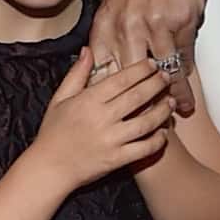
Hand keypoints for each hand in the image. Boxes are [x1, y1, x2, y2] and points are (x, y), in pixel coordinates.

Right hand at [33, 48, 174, 191]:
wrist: (48, 169)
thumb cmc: (52, 134)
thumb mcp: (59, 99)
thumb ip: (76, 74)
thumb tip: (87, 50)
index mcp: (88, 101)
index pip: (121, 80)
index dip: (140, 70)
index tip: (152, 64)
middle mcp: (102, 118)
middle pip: (138, 96)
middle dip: (156, 84)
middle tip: (167, 77)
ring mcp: (111, 140)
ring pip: (146, 122)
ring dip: (162, 111)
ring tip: (170, 102)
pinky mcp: (117, 159)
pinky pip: (144, 148)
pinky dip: (157, 140)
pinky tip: (163, 133)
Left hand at [94, 0, 208, 116]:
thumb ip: (117, 26)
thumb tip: (122, 56)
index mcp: (105, 21)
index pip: (103, 71)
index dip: (110, 96)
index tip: (116, 114)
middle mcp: (125, 27)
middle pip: (129, 80)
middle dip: (138, 104)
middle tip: (146, 122)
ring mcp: (153, 25)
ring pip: (160, 74)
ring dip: (169, 97)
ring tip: (176, 113)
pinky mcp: (180, 21)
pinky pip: (183, 57)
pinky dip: (185, 76)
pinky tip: (188, 90)